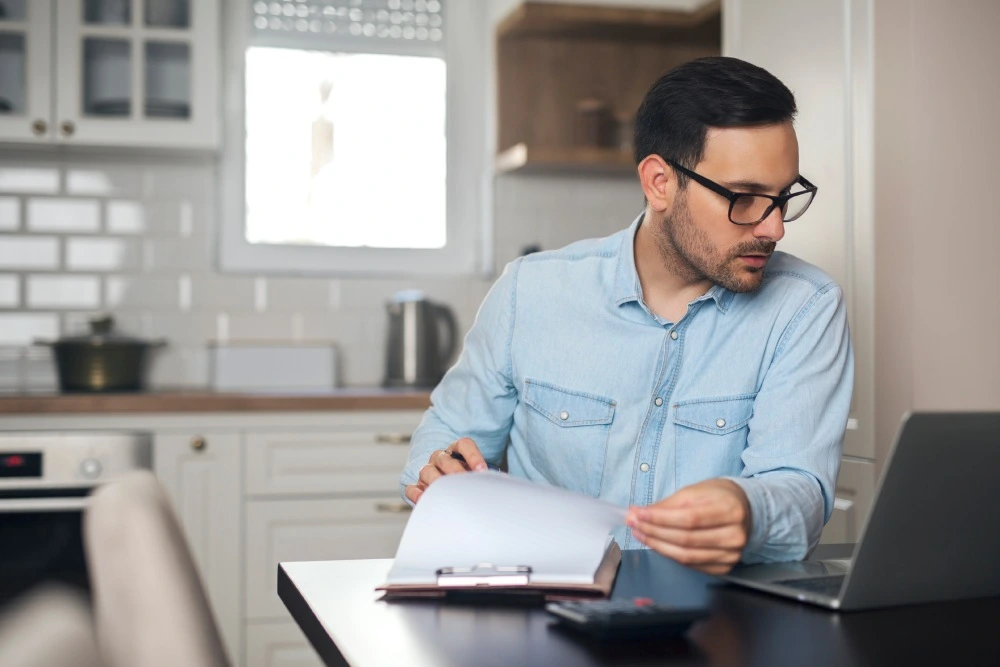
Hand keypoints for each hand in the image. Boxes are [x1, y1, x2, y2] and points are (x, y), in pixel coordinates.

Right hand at [404, 437, 486, 503]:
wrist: (452, 493)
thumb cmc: (469, 482)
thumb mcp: (479, 476)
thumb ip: (487, 478)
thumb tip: (503, 482)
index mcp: (457, 451)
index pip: (464, 445)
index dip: (473, 456)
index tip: (482, 471)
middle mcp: (440, 458)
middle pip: (445, 458)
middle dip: (455, 470)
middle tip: (464, 482)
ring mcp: (427, 471)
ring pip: (427, 471)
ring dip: (437, 481)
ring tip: (446, 492)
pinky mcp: (417, 487)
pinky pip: (411, 488)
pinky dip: (416, 493)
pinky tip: (424, 499)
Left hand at [625, 479, 750, 574]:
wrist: (743, 509)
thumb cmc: (716, 497)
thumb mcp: (694, 491)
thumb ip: (667, 504)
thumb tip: (637, 513)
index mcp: (730, 510)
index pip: (689, 518)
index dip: (660, 518)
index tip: (638, 514)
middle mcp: (735, 535)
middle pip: (686, 539)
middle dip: (654, 532)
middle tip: (634, 524)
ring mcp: (732, 555)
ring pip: (686, 556)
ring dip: (658, 546)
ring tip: (641, 534)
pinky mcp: (724, 567)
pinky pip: (691, 565)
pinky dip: (671, 555)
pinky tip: (658, 545)